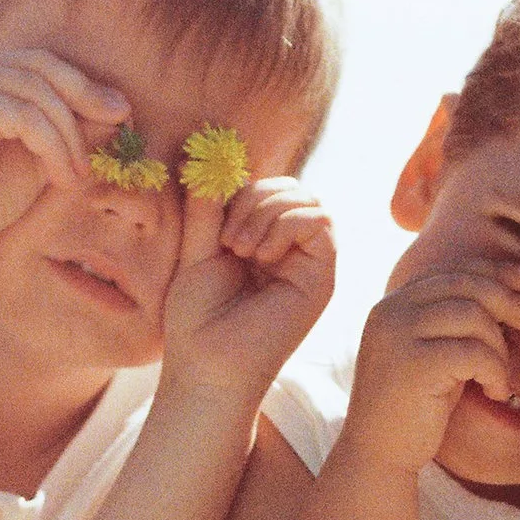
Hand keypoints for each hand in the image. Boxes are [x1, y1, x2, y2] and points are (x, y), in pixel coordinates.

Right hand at [0, 48, 128, 266]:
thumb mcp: (40, 157)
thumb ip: (70, 129)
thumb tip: (119, 107)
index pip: (39, 64)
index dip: (82, 85)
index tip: (121, 112)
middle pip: (40, 65)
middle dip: (85, 95)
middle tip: (121, 122)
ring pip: (36, 92)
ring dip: (70, 134)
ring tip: (80, 174)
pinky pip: (24, 116)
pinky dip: (53, 146)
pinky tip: (63, 178)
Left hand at [162, 177, 337, 399]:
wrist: (206, 364)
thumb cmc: (196, 318)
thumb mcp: (196, 248)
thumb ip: (208, 205)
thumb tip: (210, 154)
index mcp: (262, 242)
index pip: (266, 187)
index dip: (240, 191)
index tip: (213, 228)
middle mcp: (291, 250)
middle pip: (291, 186)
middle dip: (255, 197)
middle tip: (228, 239)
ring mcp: (310, 263)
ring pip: (308, 198)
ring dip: (268, 211)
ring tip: (240, 249)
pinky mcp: (324, 276)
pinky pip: (322, 219)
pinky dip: (287, 224)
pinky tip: (262, 256)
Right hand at [338, 260, 519, 476]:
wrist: (378, 455)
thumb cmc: (417, 407)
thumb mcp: (439, 354)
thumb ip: (461, 323)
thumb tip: (517, 291)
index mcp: (395, 303)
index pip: (454, 271)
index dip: (496, 271)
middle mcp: (391, 311)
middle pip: (467, 286)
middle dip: (510, 301)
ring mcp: (398, 335)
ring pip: (474, 316)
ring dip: (500, 347)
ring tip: (500, 377)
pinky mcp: (413, 364)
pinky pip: (474, 352)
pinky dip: (495, 370)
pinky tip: (493, 392)